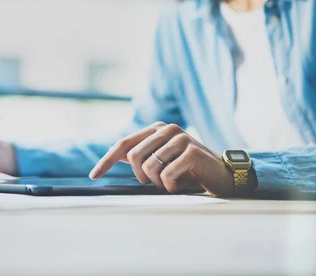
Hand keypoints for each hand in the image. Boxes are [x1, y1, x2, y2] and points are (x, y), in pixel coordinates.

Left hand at [89, 122, 234, 196]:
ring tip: (171, 182)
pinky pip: (166, 175)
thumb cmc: (188, 171)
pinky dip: (171, 186)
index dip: (106, 160)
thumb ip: (141, 155)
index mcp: (156, 129)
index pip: (124, 143)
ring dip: (158, 182)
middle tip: (156, 183)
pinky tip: (182, 184)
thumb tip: (113, 157)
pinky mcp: (191, 150)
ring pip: (149, 167)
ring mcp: (180, 137)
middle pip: (134, 157)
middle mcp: (167, 128)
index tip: (94, 175)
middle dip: (142, 176)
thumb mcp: (161, 161)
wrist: (221, 176)